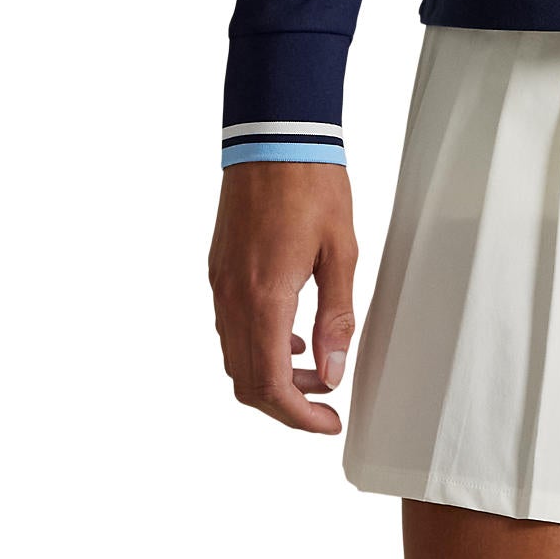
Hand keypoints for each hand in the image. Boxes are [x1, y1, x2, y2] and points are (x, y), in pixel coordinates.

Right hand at [209, 161, 358, 432]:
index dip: (298, 416)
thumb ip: (336, 316)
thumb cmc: (313, 184)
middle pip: (245, 381)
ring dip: (270, 375)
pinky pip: (230, 327)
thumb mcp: (341, 250)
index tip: (328, 422)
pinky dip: (257, 346)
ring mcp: (220, 284)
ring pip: (234, 357)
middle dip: (284, 404)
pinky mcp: (219, 269)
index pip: (269, 384)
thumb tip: (332, 372)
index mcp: (264, 297)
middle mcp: (232, 298)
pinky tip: (292, 336)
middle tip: (324, 404)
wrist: (275, 136)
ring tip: (315, 370)